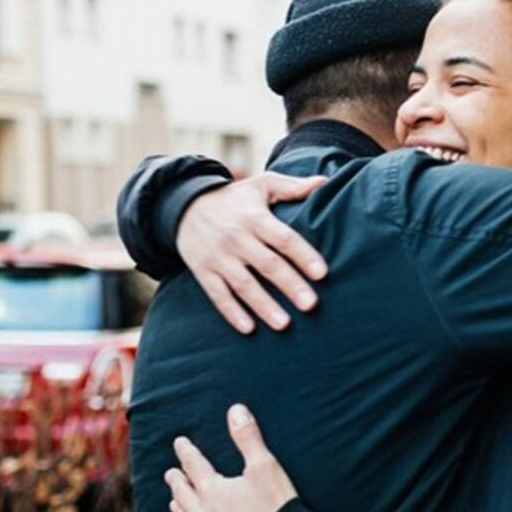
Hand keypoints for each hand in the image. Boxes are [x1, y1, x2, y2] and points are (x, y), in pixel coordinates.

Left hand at [165, 404, 298, 511]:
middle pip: (182, 494)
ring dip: (177, 508)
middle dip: (176, 480)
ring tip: (174, 503)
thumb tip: (235, 410)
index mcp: (212, 490)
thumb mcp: (265, 467)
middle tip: (171, 473)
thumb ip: (248, 438)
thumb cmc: (275, 509)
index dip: (186, 451)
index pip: (193, 464)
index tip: (179, 443)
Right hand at [176, 172, 328, 332]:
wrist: (184, 205)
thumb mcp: (261, 185)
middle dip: (290, 285)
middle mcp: (237, 238)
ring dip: (264, 306)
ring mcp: (218, 256)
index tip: (322, 273)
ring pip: (243, 284)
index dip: (303, 255)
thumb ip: (293, 186)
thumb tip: (326, 182)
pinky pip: (217, 295)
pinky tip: (249, 329)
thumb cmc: (234, 198)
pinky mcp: (203, 271)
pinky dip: (231, 312)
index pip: (283, 238)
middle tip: (311, 305)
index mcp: (255, 217)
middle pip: (267, 265)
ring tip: (285, 324)